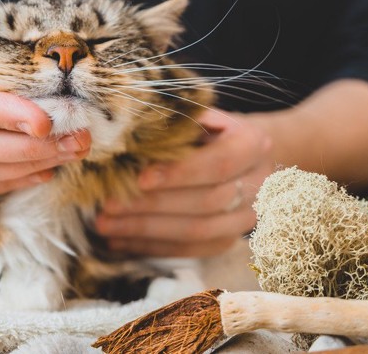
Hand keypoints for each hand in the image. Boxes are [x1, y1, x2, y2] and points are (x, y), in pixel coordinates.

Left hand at [95, 109, 273, 256]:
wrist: (240, 152)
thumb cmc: (208, 129)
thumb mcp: (197, 116)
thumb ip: (174, 126)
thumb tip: (128, 139)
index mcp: (253, 144)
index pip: (217, 164)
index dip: (179, 174)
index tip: (140, 179)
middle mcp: (259, 184)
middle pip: (206, 202)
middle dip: (153, 206)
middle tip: (110, 205)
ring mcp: (247, 217)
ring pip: (198, 232)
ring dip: (147, 231)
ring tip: (107, 225)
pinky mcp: (229, 239)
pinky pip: (192, 251)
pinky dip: (154, 247)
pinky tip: (122, 241)